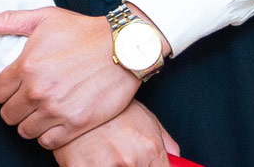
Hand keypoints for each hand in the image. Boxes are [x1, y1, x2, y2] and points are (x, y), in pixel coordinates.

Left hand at [0, 6, 155, 148]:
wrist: (123, 47)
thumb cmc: (85, 31)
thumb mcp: (46, 18)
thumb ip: (10, 21)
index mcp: (27, 66)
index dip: (5, 90)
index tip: (16, 87)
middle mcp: (38, 91)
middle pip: (8, 115)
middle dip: (17, 107)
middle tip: (31, 99)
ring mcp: (56, 110)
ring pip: (25, 131)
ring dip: (31, 122)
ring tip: (44, 110)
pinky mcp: (75, 124)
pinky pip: (47, 142)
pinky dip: (48, 135)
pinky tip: (56, 121)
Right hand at [51, 100, 180, 166]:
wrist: (77, 93)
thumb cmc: (112, 108)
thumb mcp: (146, 119)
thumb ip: (165, 143)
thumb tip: (176, 160)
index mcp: (150, 148)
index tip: (150, 164)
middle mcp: (130, 160)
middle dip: (132, 166)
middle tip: (122, 155)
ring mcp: (105, 166)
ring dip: (112, 166)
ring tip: (105, 154)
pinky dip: (93, 165)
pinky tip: (92, 156)